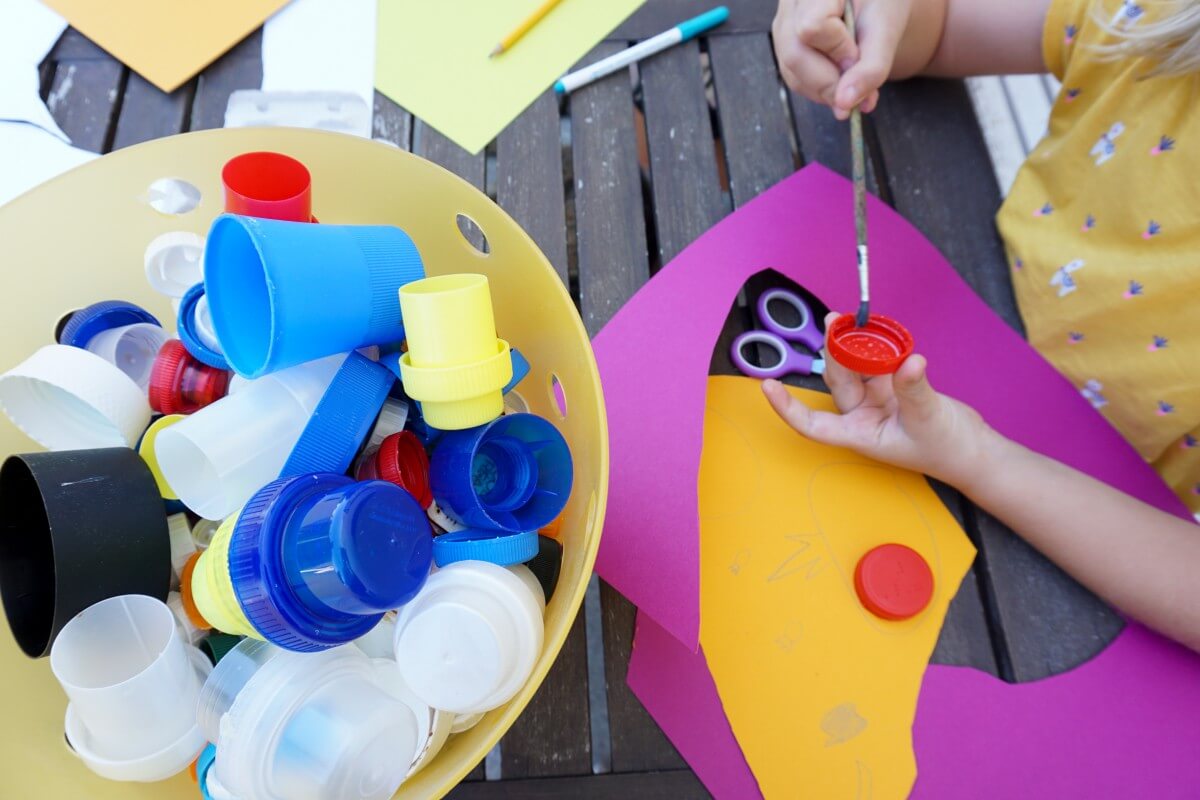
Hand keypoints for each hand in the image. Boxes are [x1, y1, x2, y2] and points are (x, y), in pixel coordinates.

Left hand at [761, 314, 992, 486]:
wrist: (973, 450)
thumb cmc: (947, 447)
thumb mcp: (928, 417)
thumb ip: (914, 389)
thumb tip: (909, 361)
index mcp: (859, 434)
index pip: (813, 425)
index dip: (788, 408)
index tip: (768, 386)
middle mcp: (861, 416)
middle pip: (837, 382)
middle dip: (834, 353)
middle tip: (836, 321)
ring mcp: (876, 400)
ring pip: (854, 367)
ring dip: (851, 344)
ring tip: (847, 317)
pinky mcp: (892, 386)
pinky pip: (876, 362)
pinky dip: (875, 347)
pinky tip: (874, 329)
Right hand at [772, 0, 912, 118]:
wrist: (875, 5)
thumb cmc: (881, 6)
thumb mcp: (886, 30)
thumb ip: (870, 67)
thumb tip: (844, 104)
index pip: (812, 26)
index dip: (837, 49)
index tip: (858, 53)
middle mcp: (791, 5)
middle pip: (794, 55)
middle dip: (830, 81)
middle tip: (859, 84)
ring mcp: (782, 28)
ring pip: (792, 74)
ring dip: (828, 89)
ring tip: (854, 79)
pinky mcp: (783, 49)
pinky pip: (795, 81)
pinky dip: (822, 90)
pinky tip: (840, 79)